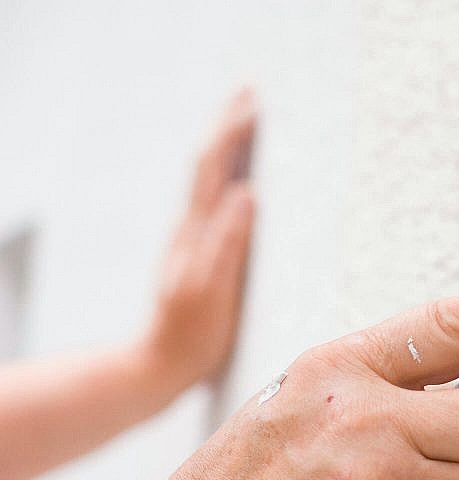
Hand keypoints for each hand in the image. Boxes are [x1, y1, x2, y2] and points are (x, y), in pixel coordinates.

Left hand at [141, 90, 255, 391]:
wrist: (159, 364)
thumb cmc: (190, 334)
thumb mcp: (211, 290)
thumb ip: (227, 242)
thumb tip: (247, 192)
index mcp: (197, 231)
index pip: (213, 168)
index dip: (232, 132)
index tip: (254, 103)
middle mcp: (192, 228)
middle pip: (208, 163)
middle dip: (228, 125)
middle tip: (250, 92)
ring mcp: (194, 240)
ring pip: (210, 179)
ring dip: (227, 145)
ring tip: (246, 122)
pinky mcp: (201, 253)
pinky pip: (216, 199)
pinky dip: (228, 174)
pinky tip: (239, 178)